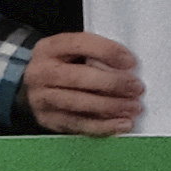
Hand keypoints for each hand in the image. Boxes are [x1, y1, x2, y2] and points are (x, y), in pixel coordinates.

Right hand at [20, 29, 147, 135]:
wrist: (33, 85)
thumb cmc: (63, 65)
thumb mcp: (72, 50)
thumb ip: (95, 53)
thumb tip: (128, 68)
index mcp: (49, 48)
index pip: (80, 44)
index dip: (108, 52)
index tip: (131, 62)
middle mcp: (40, 72)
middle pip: (79, 78)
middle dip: (113, 83)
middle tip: (137, 88)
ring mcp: (41, 98)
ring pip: (79, 104)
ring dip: (111, 107)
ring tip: (133, 107)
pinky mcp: (48, 119)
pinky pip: (78, 124)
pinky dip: (103, 126)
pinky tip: (121, 124)